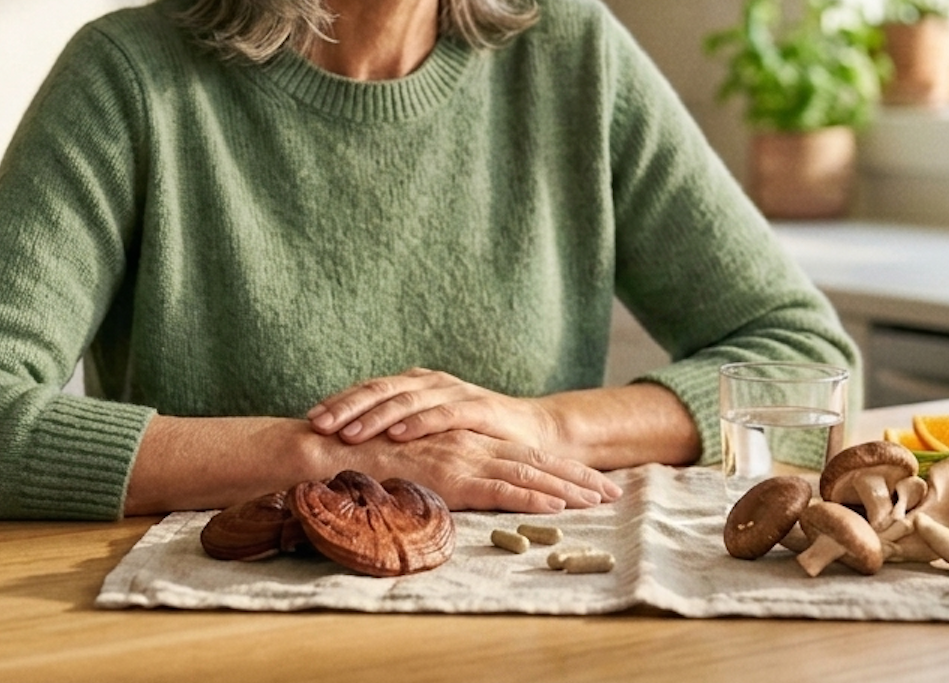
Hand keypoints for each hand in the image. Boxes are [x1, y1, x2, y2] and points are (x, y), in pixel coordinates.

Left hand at [308, 368, 559, 450]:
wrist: (533, 433)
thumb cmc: (473, 438)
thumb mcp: (430, 434)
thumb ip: (397, 435)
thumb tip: (346, 451)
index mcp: (413, 386)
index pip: (368, 390)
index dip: (338, 403)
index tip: (309, 420)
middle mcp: (429, 384)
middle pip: (379, 391)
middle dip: (346, 408)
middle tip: (317, 425)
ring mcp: (453, 392)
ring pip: (405, 400)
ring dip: (374, 416)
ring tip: (347, 433)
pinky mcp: (477, 408)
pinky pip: (443, 413)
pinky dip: (418, 423)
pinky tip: (397, 434)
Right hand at [349, 429, 618, 513]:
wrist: (333, 448)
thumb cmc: (368, 459)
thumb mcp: (415, 461)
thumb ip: (441, 468)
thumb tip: (460, 486)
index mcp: (465, 440)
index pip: (523, 455)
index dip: (561, 469)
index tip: (593, 482)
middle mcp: (471, 444)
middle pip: (536, 461)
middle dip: (577, 477)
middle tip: (614, 492)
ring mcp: (462, 458)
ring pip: (527, 473)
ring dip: (567, 488)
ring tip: (600, 501)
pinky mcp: (450, 475)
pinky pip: (498, 488)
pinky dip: (530, 497)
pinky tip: (556, 506)